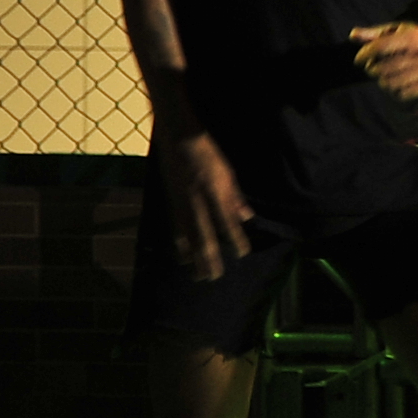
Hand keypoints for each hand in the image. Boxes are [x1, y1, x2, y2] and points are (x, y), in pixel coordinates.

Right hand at [161, 132, 253, 280]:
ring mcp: (182, 203)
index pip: (227, 222)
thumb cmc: (208, 154)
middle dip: (209, 258)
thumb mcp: (228, 173)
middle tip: (213, 278)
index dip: (235, 239)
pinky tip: (182, 256)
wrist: (179, 139)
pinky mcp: (171, 202)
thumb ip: (235, 197)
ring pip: (188, 236)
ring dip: (193, 257)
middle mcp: (198, 202)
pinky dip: (180, 244)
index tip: (242, 254)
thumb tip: (246, 217)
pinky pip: (176, 228)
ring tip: (197, 275)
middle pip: (204, 236)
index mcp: (215, 192)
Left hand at [351, 21, 417, 99]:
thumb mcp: (397, 30)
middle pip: (383, 68)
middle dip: (371, 69)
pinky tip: (394, 83)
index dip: (365, 54)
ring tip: (382, 75)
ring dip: (381, 81)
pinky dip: (393, 90)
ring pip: (390, 83)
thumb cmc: (415, 38)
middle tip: (372, 67)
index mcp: (411, 38)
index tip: (358, 60)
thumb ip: (374, 33)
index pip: (381, 47)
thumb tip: (352, 35)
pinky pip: (401, 94)